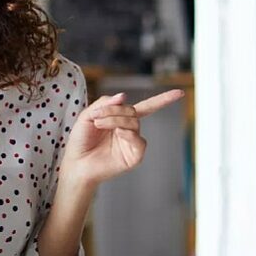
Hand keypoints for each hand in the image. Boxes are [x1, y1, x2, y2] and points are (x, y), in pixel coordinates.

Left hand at [61, 90, 184, 188]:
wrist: (76, 163)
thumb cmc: (80, 141)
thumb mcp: (87, 116)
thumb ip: (104, 104)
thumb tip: (123, 96)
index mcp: (121, 120)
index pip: (145, 107)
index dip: (162, 100)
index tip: (179, 92)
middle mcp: (129, 130)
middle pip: (133, 111)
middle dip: (115, 110)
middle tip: (97, 117)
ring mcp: (132, 143)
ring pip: (134, 122)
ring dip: (115, 119)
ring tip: (99, 124)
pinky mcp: (134, 156)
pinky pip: (139, 140)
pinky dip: (128, 134)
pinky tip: (117, 133)